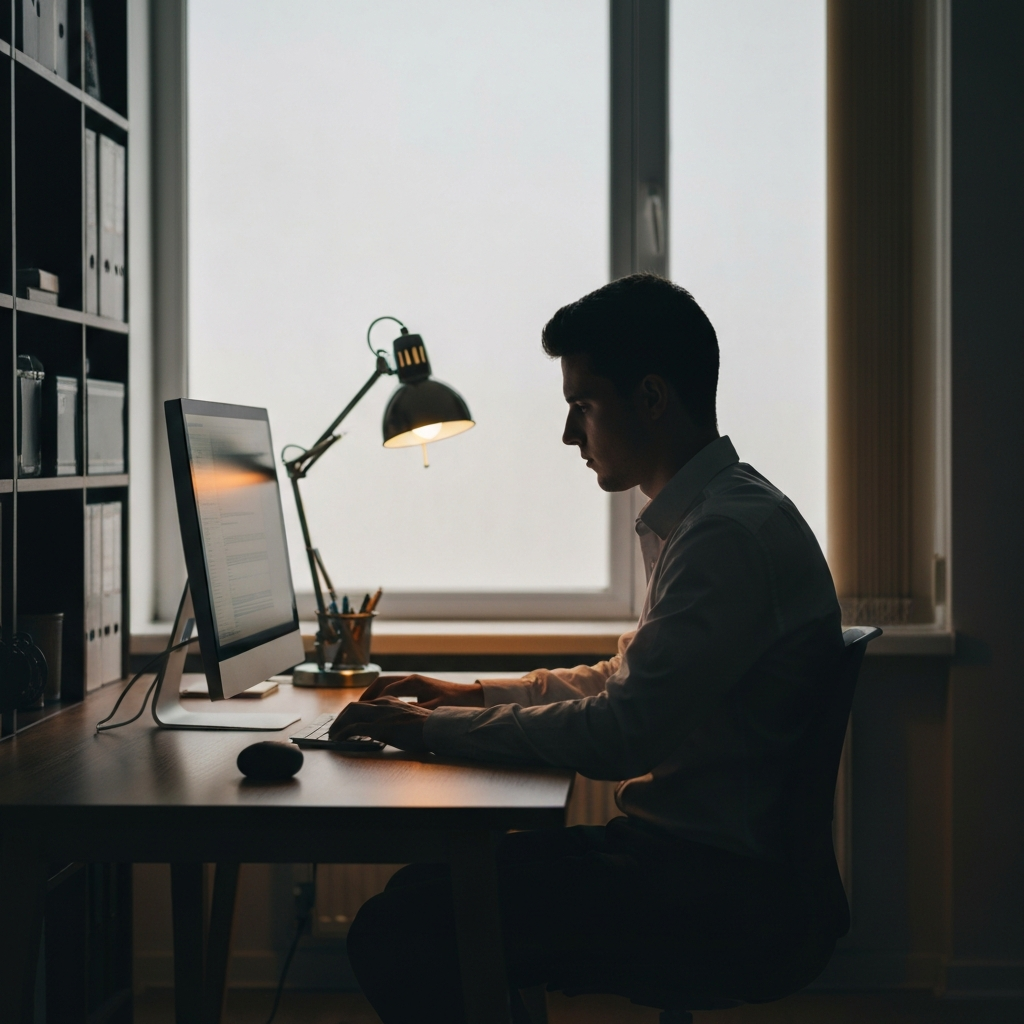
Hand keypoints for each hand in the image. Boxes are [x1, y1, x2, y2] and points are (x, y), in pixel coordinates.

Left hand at [328, 696, 431, 752]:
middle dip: (340, 718)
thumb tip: (390, 728)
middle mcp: (384, 704)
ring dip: (337, 724)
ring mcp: (381, 715)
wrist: (439, 727)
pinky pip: (354, 729)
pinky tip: (338, 740)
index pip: (365, 703)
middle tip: (334, 729)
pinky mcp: (380, 727)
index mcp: (392, 701)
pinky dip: (343, 734)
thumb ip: (398, 719)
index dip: (351, 712)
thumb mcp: (411, 718)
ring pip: (350, 714)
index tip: (346, 721)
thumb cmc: (430, 726)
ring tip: (332, 735)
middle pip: (353, 706)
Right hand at [358, 674, 483, 709]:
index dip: (369, 700)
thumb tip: (391, 717)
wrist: (472, 698)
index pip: (384, 688)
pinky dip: (383, 697)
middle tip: (354, 709)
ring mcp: (415, 682)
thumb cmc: (454, 704)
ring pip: (387, 685)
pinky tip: (381, 709)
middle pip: (381, 683)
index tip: (357, 711)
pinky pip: (394, 690)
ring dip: (374, 695)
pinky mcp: (419, 688)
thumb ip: (412, 712)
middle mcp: (411, 679)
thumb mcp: (433, 710)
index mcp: (413, 683)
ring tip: (363, 708)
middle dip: (366, 695)